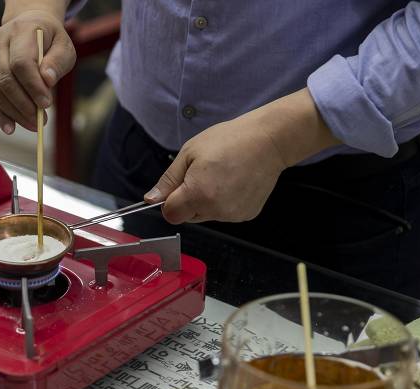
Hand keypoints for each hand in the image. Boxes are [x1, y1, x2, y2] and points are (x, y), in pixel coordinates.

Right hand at [0, 9, 75, 133]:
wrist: (28, 26)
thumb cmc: (49, 40)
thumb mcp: (63, 46)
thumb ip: (58, 62)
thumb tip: (47, 81)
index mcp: (20, 30)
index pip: (21, 62)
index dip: (33, 86)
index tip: (46, 104)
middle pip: (6, 79)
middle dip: (24, 105)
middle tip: (41, 121)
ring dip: (14, 113)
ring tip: (33, 125)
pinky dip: (1, 114)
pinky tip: (11, 128)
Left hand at [144, 88, 338, 223]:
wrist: (269, 140)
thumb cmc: (229, 140)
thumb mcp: (190, 153)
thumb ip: (168, 180)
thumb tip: (150, 199)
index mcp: (198, 195)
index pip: (170, 215)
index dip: (170, 201)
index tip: (179, 185)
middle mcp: (215, 210)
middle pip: (187, 217)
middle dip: (188, 200)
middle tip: (203, 174)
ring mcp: (232, 215)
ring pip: (206, 215)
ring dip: (206, 201)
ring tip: (221, 175)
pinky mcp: (246, 215)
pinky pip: (224, 214)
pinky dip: (224, 202)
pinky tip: (234, 182)